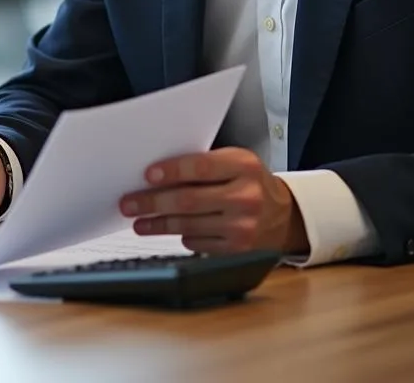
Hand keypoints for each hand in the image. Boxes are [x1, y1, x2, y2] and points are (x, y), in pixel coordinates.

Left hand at [119, 147, 309, 254]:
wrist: (284, 215)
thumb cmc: (249, 182)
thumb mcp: (235, 162)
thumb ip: (203, 163)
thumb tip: (156, 173)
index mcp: (244, 166)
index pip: (201, 167)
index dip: (171, 171)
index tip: (147, 175)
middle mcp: (246, 197)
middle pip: (189, 200)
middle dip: (152, 202)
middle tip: (128, 203)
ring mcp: (243, 227)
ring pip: (188, 225)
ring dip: (158, 224)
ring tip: (138, 221)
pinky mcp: (238, 251)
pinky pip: (197, 243)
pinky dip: (180, 235)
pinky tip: (169, 229)